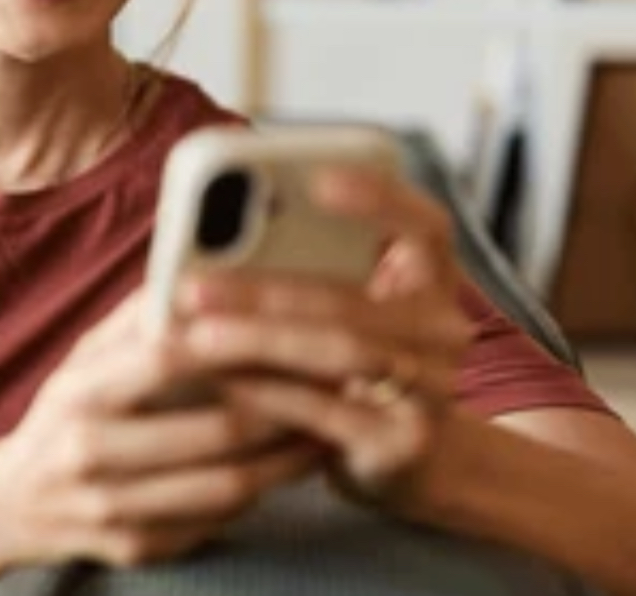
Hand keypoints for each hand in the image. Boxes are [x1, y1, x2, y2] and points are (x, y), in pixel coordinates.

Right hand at [0, 290, 323, 569]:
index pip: (165, 359)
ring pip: (226, 484)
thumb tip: (195, 267)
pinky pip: (216, 519)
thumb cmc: (64, 411)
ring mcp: (113, 507)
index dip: (233, 343)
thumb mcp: (84, 357)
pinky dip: (262, 491)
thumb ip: (137, 318)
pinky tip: (291, 467)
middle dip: (285, 405)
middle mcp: (90, 452)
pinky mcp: (137, 548)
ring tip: (330, 425)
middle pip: (211, 430)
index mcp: (80, 391)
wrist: (9, 503)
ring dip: (289, 456)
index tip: (290, 327)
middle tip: (336, 382)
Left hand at [175, 167, 472, 513]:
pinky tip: (220, 377)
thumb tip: (207, 229)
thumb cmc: (356, 352)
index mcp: (431, 276)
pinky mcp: (405, 443)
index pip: (425, 224)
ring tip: (195, 333)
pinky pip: (326, 411)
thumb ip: (309, 263)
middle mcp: (444, 328)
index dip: (379, 199)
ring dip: (259, 340)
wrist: (411, 454)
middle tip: (192, 285)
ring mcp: (432, 388)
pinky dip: (268, 391)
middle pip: (354, 300)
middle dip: (264, 290)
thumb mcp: (349, 302)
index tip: (318, 180)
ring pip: (341, 352)